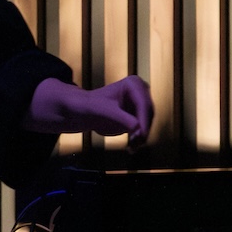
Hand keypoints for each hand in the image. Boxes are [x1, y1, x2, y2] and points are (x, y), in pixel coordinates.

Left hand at [25, 74, 153, 147]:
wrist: (83, 111)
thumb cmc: (90, 105)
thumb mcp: (104, 111)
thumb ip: (121, 118)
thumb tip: (137, 128)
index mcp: (133, 84)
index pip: (143, 104)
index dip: (144, 120)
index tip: (141, 134)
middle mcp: (140, 92)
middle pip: (148, 114)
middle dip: (143, 130)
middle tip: (135, 144)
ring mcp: (140, 105)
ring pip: (147, 124)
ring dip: (141, 137)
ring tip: (131, 147)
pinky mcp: (138, 117)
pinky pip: (143, 130)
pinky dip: (138, 139)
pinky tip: (131, 148)